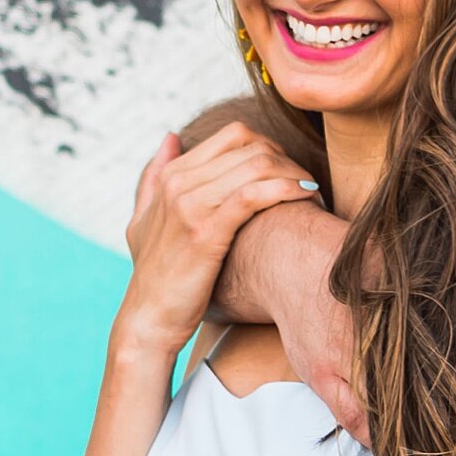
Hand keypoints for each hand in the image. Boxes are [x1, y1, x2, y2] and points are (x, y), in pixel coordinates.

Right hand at [120, 124, 319, 356]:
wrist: (149, 320)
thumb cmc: (155, 274)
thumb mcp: (143, 219)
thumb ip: (154, 177)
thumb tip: (172, 136)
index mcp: (171, 175)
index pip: (234, 135)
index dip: (271, 147)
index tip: (289, 172)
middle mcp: (178, 183)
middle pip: (251, 145)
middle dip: (288, 159)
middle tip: (305, 182)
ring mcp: (190, 206)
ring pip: (257, 164)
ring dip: (294, 174)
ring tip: (312, 193)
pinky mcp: (206, 232)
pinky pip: (255, 194)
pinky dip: (287, 190)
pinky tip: (306, 199)